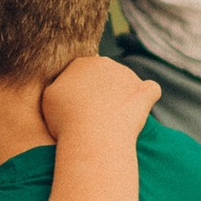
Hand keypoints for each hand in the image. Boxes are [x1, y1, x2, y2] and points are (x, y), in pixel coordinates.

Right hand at [40, 53, 156, 148]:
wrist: (94, 136)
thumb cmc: (66, 122)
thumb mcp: (49, 99)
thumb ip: (59, 86)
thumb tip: (67, 84)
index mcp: (80, 64)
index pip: (83, 74)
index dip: (81, 92)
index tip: (79, 110)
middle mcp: (105, 63)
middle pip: (105, 76)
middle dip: (103, 91)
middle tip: (96, 115)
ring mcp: (127, 75)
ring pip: (126, 84)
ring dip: (122, 97)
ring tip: (113, 121)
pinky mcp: (145, 91)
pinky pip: (151, 90)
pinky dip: (146, 99)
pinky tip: (139, 112)